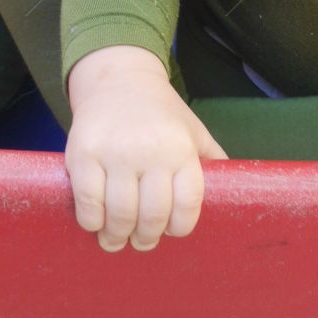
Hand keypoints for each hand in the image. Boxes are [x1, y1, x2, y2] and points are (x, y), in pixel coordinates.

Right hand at [65, 47, 227, 252]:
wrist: (119, 78)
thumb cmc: (160, 113)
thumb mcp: (193, 130)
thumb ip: (211, 160)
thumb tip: (233, 193)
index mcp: (181, 148)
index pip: (187, 206)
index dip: (179, 227)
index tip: (171, 230)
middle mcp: (151, 150)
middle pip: (152, 217)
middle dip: (147, 238)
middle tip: (142, 239)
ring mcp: (115, 152)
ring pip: (120, 216)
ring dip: (118, 237)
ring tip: (117, 238)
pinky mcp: (84, 154)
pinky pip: (89, 205)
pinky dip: (93, 222)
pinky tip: (97, 221)